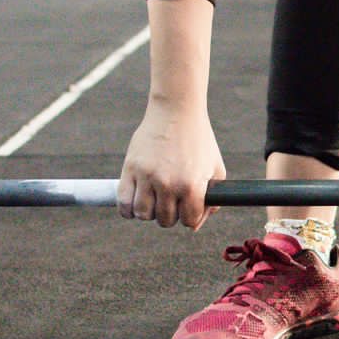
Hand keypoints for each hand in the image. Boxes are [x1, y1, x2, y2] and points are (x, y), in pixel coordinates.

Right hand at [117, 102, 225, 228]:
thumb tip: (193, 227)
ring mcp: (147, 176)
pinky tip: (135, 203)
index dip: (190, 216)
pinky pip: (123, 202)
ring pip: (143, 214)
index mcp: (192, 185)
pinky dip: (127, 210)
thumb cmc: (198, 141)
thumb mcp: (215, 169)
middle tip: (171, 201)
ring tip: (154, 201)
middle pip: (165, 220)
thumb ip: (211, 201)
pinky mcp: (130, 168)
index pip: (189, 221)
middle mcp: (169, 184)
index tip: (188, 206)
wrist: (177, 111)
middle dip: (170, 215)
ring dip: (149, 213)